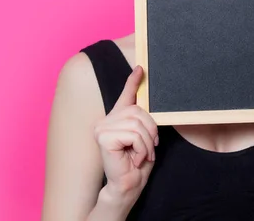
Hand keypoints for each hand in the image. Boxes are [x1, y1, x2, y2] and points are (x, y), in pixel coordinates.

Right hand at [93, 65, 157, 204]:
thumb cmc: (136, 164)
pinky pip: (133, 134)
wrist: (128, 185)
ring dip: (146, 143)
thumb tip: (146, 103)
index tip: (141, 68)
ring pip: (137, 123)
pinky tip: (134, 158)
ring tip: (142, 155)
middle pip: (138, 111)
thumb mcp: (144, 137)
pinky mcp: (103, 137)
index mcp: (117, 119)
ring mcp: (102, 128)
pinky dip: (141, 148)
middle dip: (151, 130)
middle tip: (151, 147)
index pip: (126, 95)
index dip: (133, 81)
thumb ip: (142, 121)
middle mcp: (106, 120)